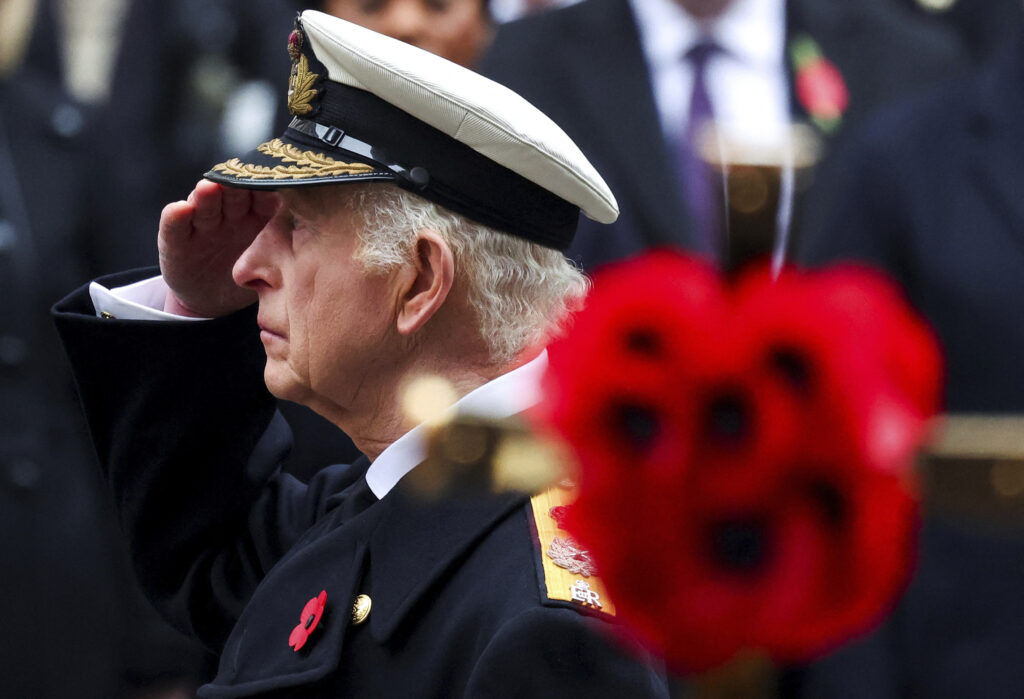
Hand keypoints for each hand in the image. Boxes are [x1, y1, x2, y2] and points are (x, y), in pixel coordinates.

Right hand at [158, 180, 278, 317]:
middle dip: (236, 186)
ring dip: (206, 196)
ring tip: (208, 189)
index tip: (274, 179)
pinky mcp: (175, 239)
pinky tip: (180, 209)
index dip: (266, 188)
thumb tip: (323, 243)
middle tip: (240, 179)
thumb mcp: (272, 264)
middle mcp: (228, 214)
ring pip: (205, 205)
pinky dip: (176, 217)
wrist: (214, 301)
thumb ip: (288, 249)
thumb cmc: (251, 276)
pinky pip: (174, 226)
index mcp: (256, 216)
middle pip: (232, 196)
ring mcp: (201, 224)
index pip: (263, 197)